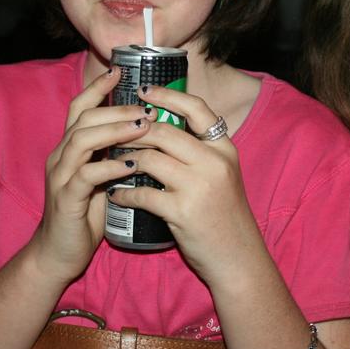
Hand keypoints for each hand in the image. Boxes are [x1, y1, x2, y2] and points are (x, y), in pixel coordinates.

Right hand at [27, 67, 153, 285]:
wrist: (58, 253)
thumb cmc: (84, 213)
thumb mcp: (99, 178)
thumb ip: (112, 155)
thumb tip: (144, 133)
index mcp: (69, 147)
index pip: (81, 107)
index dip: (98, 87)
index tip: (121, 70)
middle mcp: (61, 156)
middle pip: (84, 118)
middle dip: (117, 108)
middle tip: (147, 107)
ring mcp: (60, 176)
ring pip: (83, 140)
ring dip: (115, 131)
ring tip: (143, 128)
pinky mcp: (66, 199)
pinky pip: (86, 175)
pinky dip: (109, 167)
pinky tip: (131, 166)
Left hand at [106, 86, 267, 286]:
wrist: (238, 257)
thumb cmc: (225, 215)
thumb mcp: (222, 174)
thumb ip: (199, 151)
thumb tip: (162, 127)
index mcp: (224, 148)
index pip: (196, 108)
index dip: (167, 96)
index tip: (143, 90)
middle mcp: (214, 162)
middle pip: (164, 132)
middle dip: (134, 131)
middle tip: (115, 132)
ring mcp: (198, 186)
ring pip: (148, 159)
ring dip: (125, 159)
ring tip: (111, 161)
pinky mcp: (182, 212)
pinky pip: (142, 193)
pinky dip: (123, 192)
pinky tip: (115, 193)